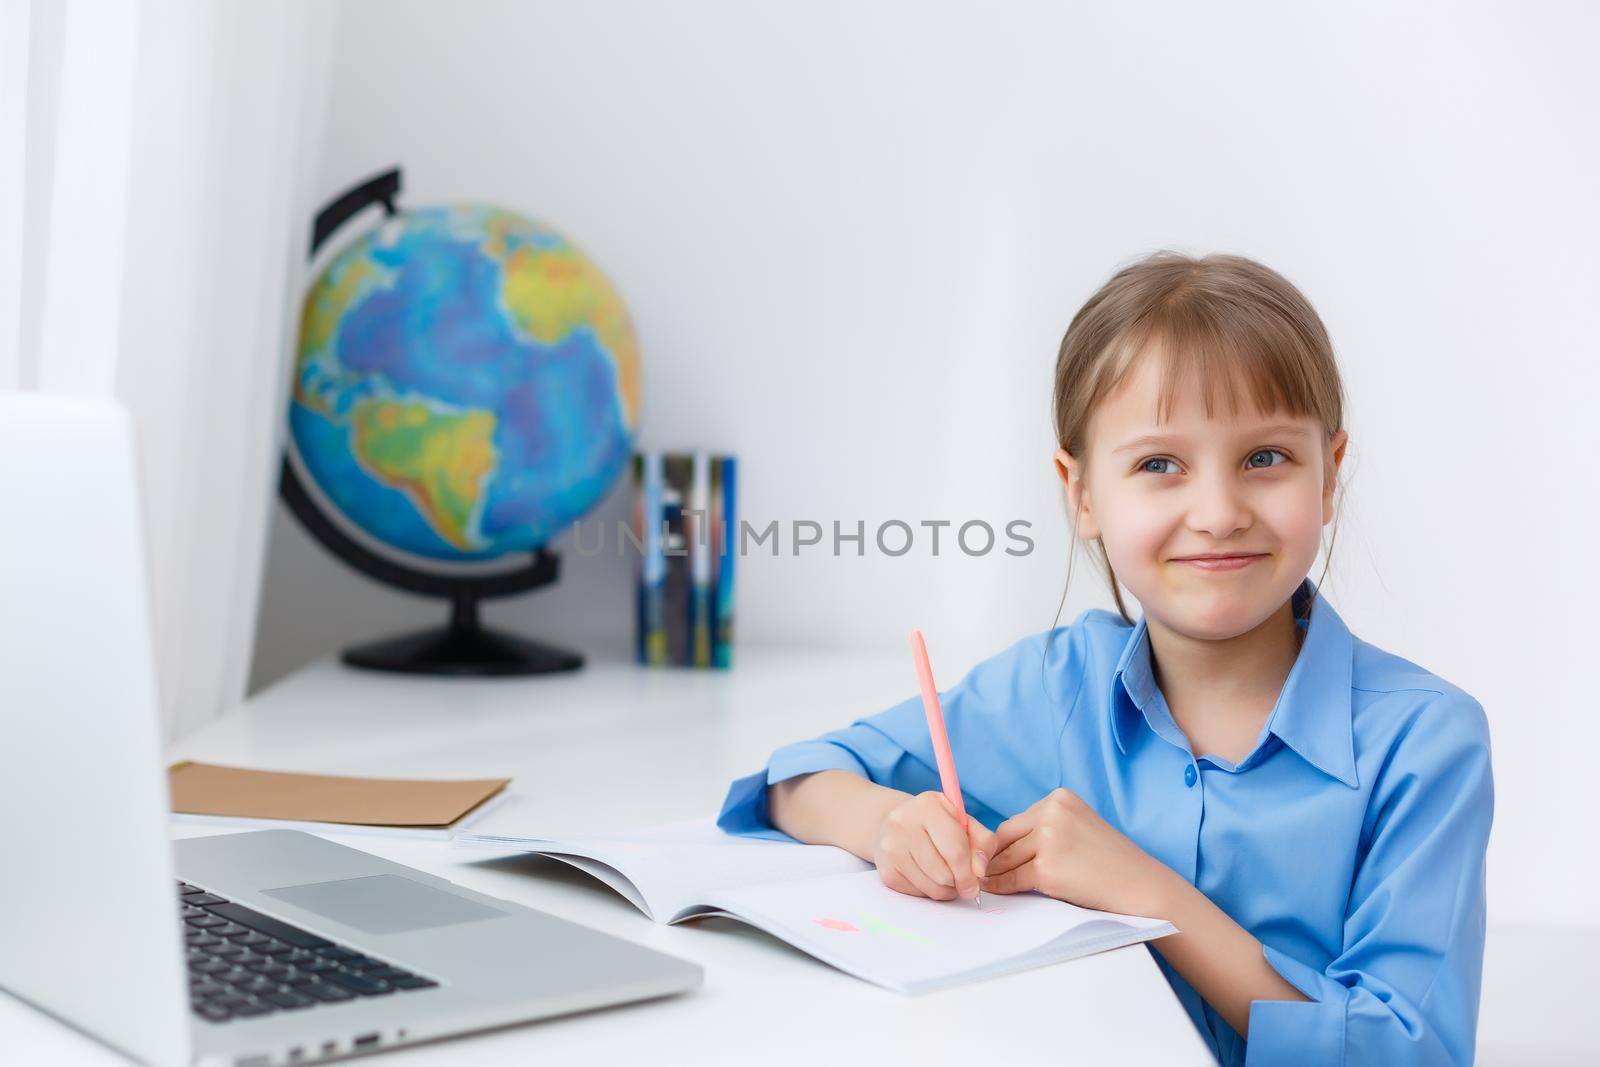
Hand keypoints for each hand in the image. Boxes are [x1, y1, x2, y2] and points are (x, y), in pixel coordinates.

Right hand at [871, 791, 997, 900]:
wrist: (897, 824)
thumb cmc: (937, 824)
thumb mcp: (964, 822)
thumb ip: (982, 842)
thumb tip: (979, 871)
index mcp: (928, 805)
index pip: (955, 850)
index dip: (970, 873)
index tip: (976, 884)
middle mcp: (903, 823)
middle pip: (943, 873)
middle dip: (958, 882)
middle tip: (962, 880)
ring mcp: (891, 847)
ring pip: (932, 887)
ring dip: (946, 889)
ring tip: (947, 876)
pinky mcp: (886, 870)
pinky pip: (918, 893)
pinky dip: (929, 891)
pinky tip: (929, 876)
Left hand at [981, 788, 1174, 914]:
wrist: (1140, 886)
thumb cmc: (1110, 861)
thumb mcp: (1078, 827)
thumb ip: (1046, 827)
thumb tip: (1002, 843)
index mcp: (1059, 799)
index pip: (1017, 821)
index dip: (1004, 842)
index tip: (992, 856)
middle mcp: (1052, 813)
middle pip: (1006, 836)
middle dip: (993, 856)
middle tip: (982, 871)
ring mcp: (1049, 840)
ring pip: (1006, 858)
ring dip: (994, 872)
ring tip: (985, 881)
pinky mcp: (1046, 869)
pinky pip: (1013, 879)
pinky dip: (1002, 887)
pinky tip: (996, 890)